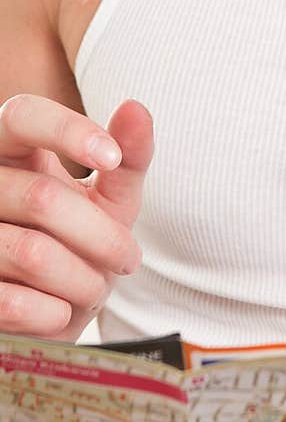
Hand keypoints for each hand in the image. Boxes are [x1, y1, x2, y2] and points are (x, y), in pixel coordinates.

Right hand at [0, 95, 153, 341]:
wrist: (45, 312)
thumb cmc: (80, 240)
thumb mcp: (110, 198)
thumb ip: (128, 158)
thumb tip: (136, 108)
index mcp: (12, 150)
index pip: (22, 116)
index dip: (66, 130)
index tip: (111, 157)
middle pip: (41, 197)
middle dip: (102, 236)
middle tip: (129, 259)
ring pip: (31, 254)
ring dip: (83, 280)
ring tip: (97, 289)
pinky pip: (12, 304)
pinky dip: (54, 314)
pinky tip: (63, 312)